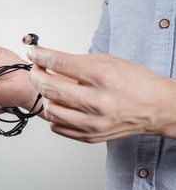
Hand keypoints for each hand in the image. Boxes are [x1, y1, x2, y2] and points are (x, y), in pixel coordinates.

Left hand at [27, 47, 175, 141]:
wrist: (156, 108)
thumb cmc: (135, 83)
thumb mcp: (108, 62)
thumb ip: (77, 63)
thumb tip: (48, 62)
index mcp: (104, 77)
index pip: (60, 63)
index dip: (41, 56)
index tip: (33, 53)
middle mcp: (98, 102)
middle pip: (50, 88)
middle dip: (36, 75)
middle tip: (36, 70)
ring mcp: (93, 123)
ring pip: (50, 110)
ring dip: (44, 97)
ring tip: (50, 89)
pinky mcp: (89, 136)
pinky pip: (57, 127)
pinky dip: (53, 115)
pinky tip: (59, 106)